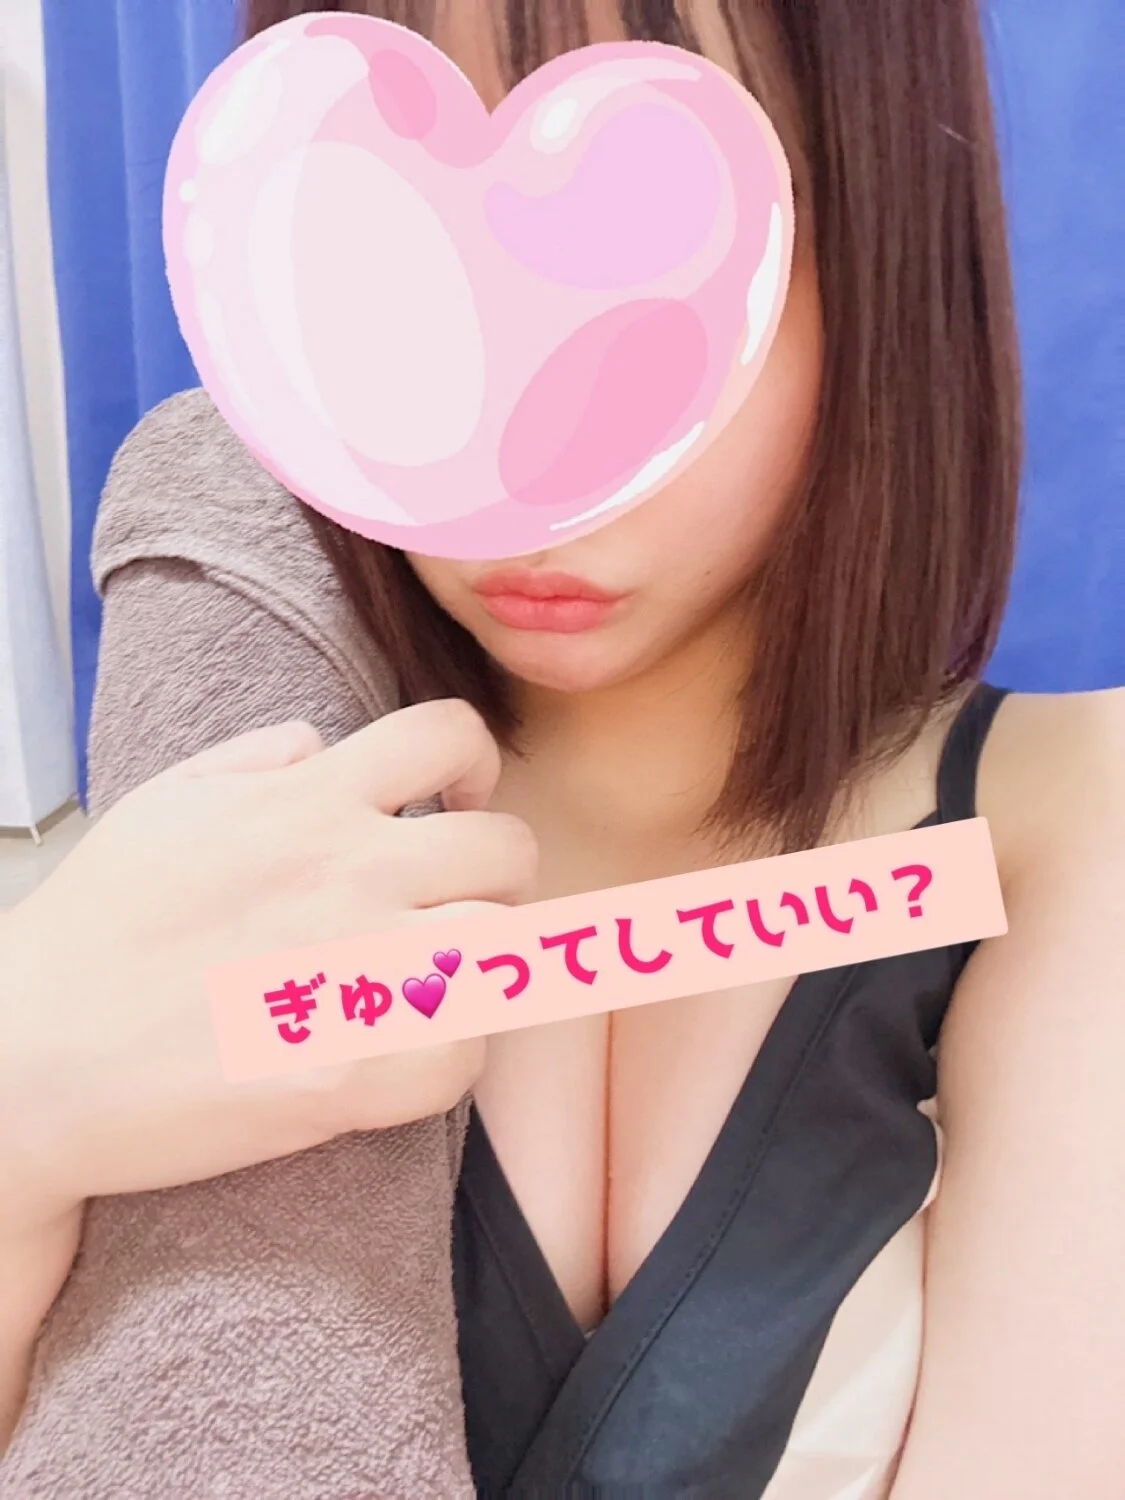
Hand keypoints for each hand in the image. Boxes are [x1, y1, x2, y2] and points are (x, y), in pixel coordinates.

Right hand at [0, 701, 536, 1227]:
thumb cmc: (91, 934)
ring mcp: (359, 972)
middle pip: (507, 850)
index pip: (449, 733)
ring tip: (438, 981)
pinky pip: (470, 1053)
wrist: (32, 1062)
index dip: (472, 763)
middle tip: (454, 906)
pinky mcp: (355, 1073)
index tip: (457, 801)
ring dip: (483, 964)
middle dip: (495, 874)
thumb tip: (320, 742)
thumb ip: (253, 760)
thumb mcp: (162, 808)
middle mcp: (349, 873)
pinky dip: (452, 1055)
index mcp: (306, 803)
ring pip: (505, 947)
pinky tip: (408, 1051)